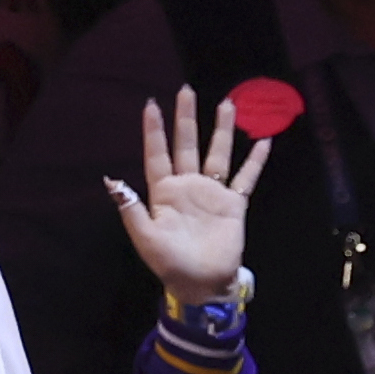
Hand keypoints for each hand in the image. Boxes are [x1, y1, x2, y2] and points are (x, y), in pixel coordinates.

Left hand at [105, 88, 267, 309]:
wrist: (200, 283)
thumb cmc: (169, 263)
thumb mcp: (145, 237)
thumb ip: (131, 208)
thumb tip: (111, 180)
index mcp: (163, 192)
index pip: (157, 155)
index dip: (154, 131)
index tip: (151, 104)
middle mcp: (187, 186)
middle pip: (187, 145)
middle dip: (187, 118)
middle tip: (187, 90)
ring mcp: (211, 193)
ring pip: (218, 154)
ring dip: (222, 130)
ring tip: (227, 103)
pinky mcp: (233, 204)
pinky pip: (245, 178)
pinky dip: (255, 161)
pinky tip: (263, 141)